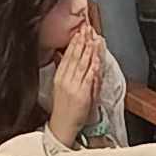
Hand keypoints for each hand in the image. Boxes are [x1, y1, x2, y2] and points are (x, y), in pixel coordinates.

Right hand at [48, 24, 101, 146]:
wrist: (62, 126)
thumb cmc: (63, 107)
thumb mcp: (59, 85)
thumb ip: (62, 69)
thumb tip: (60, 54)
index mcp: (59, 77)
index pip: (67, 56)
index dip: (74, 42)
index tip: (79, 31)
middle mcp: (65, 80)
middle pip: (75, 57)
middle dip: (82, 42)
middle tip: (87, 29)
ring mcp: (74, 87)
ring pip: (82, 65)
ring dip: (88, 50)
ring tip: (93, 39)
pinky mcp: (82, 95)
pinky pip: (89, 78)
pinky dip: (92, 67)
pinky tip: (95, 59)